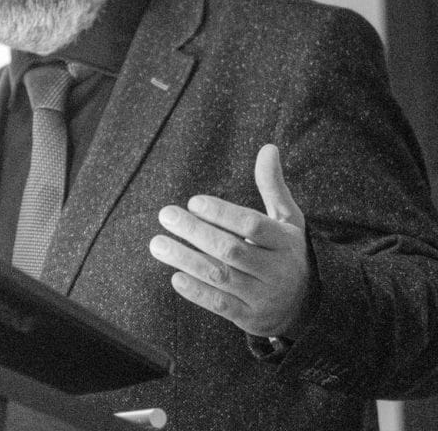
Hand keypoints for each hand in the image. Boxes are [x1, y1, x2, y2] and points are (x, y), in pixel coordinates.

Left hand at [149, 144, 310, 337]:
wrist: (307, 307)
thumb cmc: (287, 252)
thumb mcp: (287, 219)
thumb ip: (273, 186)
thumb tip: (268, 148)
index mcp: (285, 241)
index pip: (252, 224)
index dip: (222, 212)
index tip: (193, 201)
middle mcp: (276, 270)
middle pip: (231, 249)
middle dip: (195, 231)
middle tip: (166, 214)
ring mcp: (263, 296)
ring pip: (220, 276)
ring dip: (185, 259)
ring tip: (157, 244)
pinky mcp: (250, 318)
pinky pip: (220, 305)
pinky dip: (196, 292)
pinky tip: (175, 276)